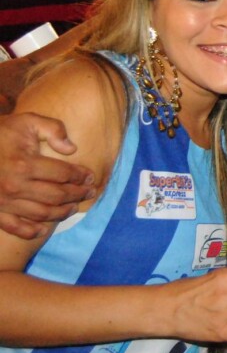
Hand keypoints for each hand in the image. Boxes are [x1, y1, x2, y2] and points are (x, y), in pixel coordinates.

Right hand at [0, 113, 93, 239]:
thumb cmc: (1, 132)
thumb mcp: (27, 121)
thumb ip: (53, 129)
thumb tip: (72, 148)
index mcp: (24, 164)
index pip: (63, 174)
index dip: (81, 176)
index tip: (91, 177)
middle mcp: (14, 186)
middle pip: (56, 196)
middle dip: (77, 195)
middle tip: (89, 193)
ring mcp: (3, 201)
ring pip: (41, 213)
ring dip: (61, 213)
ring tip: (74, 207)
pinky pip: (14, 227)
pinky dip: (30, 231)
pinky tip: (43, 230)